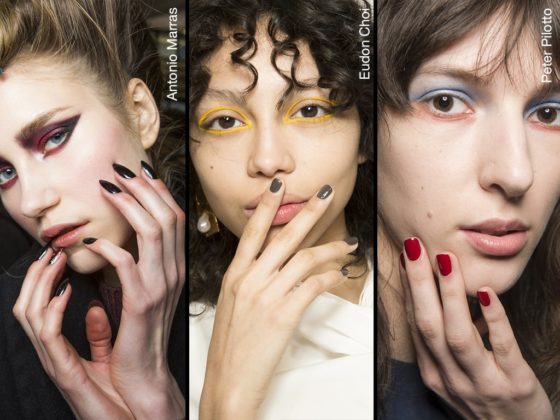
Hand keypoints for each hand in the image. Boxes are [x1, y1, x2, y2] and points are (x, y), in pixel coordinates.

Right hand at [13, 248, 132, 419]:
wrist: (132, 418)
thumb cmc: (117, 391)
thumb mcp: (106, 355)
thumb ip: (98, 334)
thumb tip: (97, 307)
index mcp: (60, 348)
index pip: (37, 308)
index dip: (41, 281)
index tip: (58, 255)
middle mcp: (51, 353)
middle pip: (24, 306)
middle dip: (34, 276)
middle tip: (52, 250)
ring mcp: (54, 362)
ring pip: (29, 315)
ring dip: (40, 284)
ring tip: (56, 262)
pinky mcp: (65, 372)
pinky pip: (49, 334)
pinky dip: (53, 309)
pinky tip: (67, 291)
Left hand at [81, 161, 185, 418]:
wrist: (147, 369)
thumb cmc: (143, 328)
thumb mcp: (152, 288)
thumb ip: (147, 261)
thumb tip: (131, 231)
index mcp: (177, 266)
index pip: (175, 218)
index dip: (158, 191)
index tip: (139, 172)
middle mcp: (174, 271)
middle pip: (166, 216)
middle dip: (143, 188)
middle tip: (120, 171)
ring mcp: (161, 284)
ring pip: (152, 231)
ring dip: (129, 204)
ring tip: (108, 189)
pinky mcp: (141, 300)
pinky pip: (126, 262)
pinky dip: (109, 245)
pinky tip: (93, 240)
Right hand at [199, 179, 356, 419]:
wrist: (229, 381)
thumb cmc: (230, 346)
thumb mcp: (231, 304)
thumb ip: (248, 280)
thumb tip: (269, 264)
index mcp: (235, 275)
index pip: (253, 231)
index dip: (267, 206)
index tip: (279, 186)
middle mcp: (250, 279)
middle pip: (285, 236)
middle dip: (309, 211)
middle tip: (327, 193)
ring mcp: (267, 295)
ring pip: (306, 258)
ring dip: (332, 248)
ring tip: (348, 244)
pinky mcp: (284, 314)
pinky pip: (314, 285)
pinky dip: (330, 277)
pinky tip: (340, 274)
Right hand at [399, 237, 552, 419]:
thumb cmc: (486, 402)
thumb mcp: (456, 375)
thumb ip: (447, 341)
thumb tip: (441, 295)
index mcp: (434, 372)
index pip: (416, 323)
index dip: (409, 288)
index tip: (405, 257)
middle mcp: (450, 378)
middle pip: (428, 326)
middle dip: (418, 283)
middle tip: (414, 247)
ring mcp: (481, 383)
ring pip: (457, 336)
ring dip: (449, 295)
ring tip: (445, 260)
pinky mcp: (514, 385)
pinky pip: (502, 348)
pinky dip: (493, 320)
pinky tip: (486, 294)